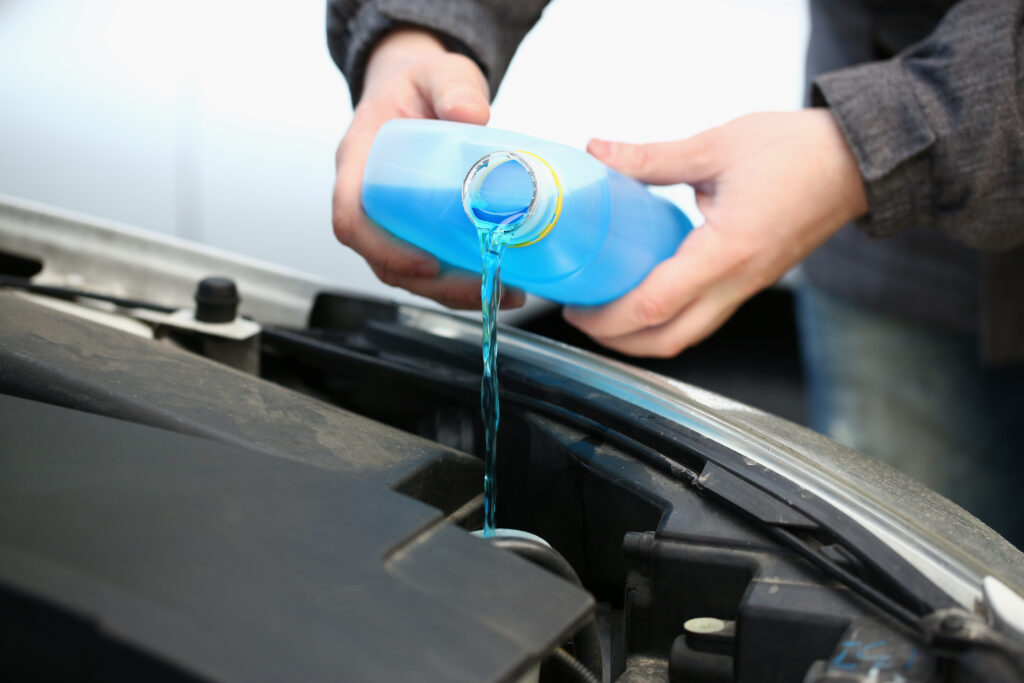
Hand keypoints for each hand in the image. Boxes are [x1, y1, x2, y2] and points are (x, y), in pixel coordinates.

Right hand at [332, 29, 524, 308]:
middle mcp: (366, 198)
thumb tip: (473, 113)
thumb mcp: (438, 73)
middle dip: (434, 285)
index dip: (383, 250)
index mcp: (357, 162)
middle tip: (484, 287)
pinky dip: (461, 280)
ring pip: (408, 272)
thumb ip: (453, 85)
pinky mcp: (414, 230)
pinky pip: (429, 265)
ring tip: (504, 293)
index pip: (351, 220)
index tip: (427, 264)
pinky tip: (502, 282)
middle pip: (384, 261)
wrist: (421, 90)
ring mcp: (389, 219)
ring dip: (453, 292)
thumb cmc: (419, 84)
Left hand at [563, 109, 867, 356]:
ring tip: (606, 312)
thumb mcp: (717, 145)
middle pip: (668, 340)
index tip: (576, 308)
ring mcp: (747, 288)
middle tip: (582, 317)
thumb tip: (599, 151)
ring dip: (641, 337)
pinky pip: (703, 318)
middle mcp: (738, 282)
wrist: (857, 162)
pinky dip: (667, 321)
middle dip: (617, 340)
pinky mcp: (750, 284)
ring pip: (687, 336)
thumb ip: (652, 156)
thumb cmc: (798, 152)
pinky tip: (645, 295)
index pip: (656, 304)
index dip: (608, 317)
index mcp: (727, 251)